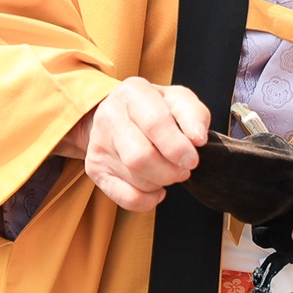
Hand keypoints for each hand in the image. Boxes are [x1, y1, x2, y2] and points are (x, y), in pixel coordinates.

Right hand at [63, 77, 208, 211]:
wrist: (119, 115)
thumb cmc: (156, 108)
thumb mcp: (178, 100)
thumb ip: (194, 114)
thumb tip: (197, 139)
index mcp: (132, 92)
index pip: (155, 122)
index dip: (178, 147)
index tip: (192, 159)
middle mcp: (109, 115)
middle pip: (141, 156)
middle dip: (170, 170)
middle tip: (182, 169)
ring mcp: (98, 143)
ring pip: (136, 179)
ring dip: (162, 182)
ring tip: (167, 171)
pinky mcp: (95, 168)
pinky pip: (126, 197)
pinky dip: (148, 200)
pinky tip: (156, 187)